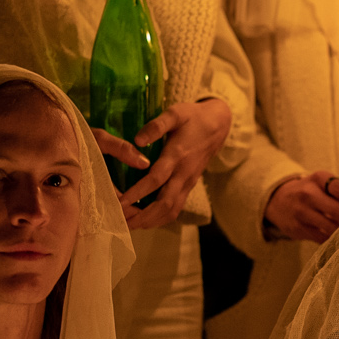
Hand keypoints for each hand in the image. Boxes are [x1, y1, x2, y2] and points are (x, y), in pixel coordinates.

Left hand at [112, 98, 233, 230]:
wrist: (218, 125)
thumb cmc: (192, 117)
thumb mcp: (175, 113)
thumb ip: (156, 125)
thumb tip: (137, 141)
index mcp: (177, 156)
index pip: (156, 179)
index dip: (138, 192)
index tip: (120, 201)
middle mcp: (184, 173)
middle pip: (164, 203)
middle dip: (142, 216)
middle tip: (121, 221)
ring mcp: (188, 182)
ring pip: (171, 210)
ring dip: (150, 221)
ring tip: (129, 225)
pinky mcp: (189, 186)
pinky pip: (176, 208)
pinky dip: (160, 218)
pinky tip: (144, 221)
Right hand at [264, 169, 338, 242]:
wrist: (278, 200)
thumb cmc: (311, 191)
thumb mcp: (323, 183)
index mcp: (319, 179)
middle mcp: (309, 194)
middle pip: (338, 212)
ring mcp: (302, 213)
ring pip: (331, 228)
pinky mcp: (297, 229)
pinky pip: (322, 238)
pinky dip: (335, 240)